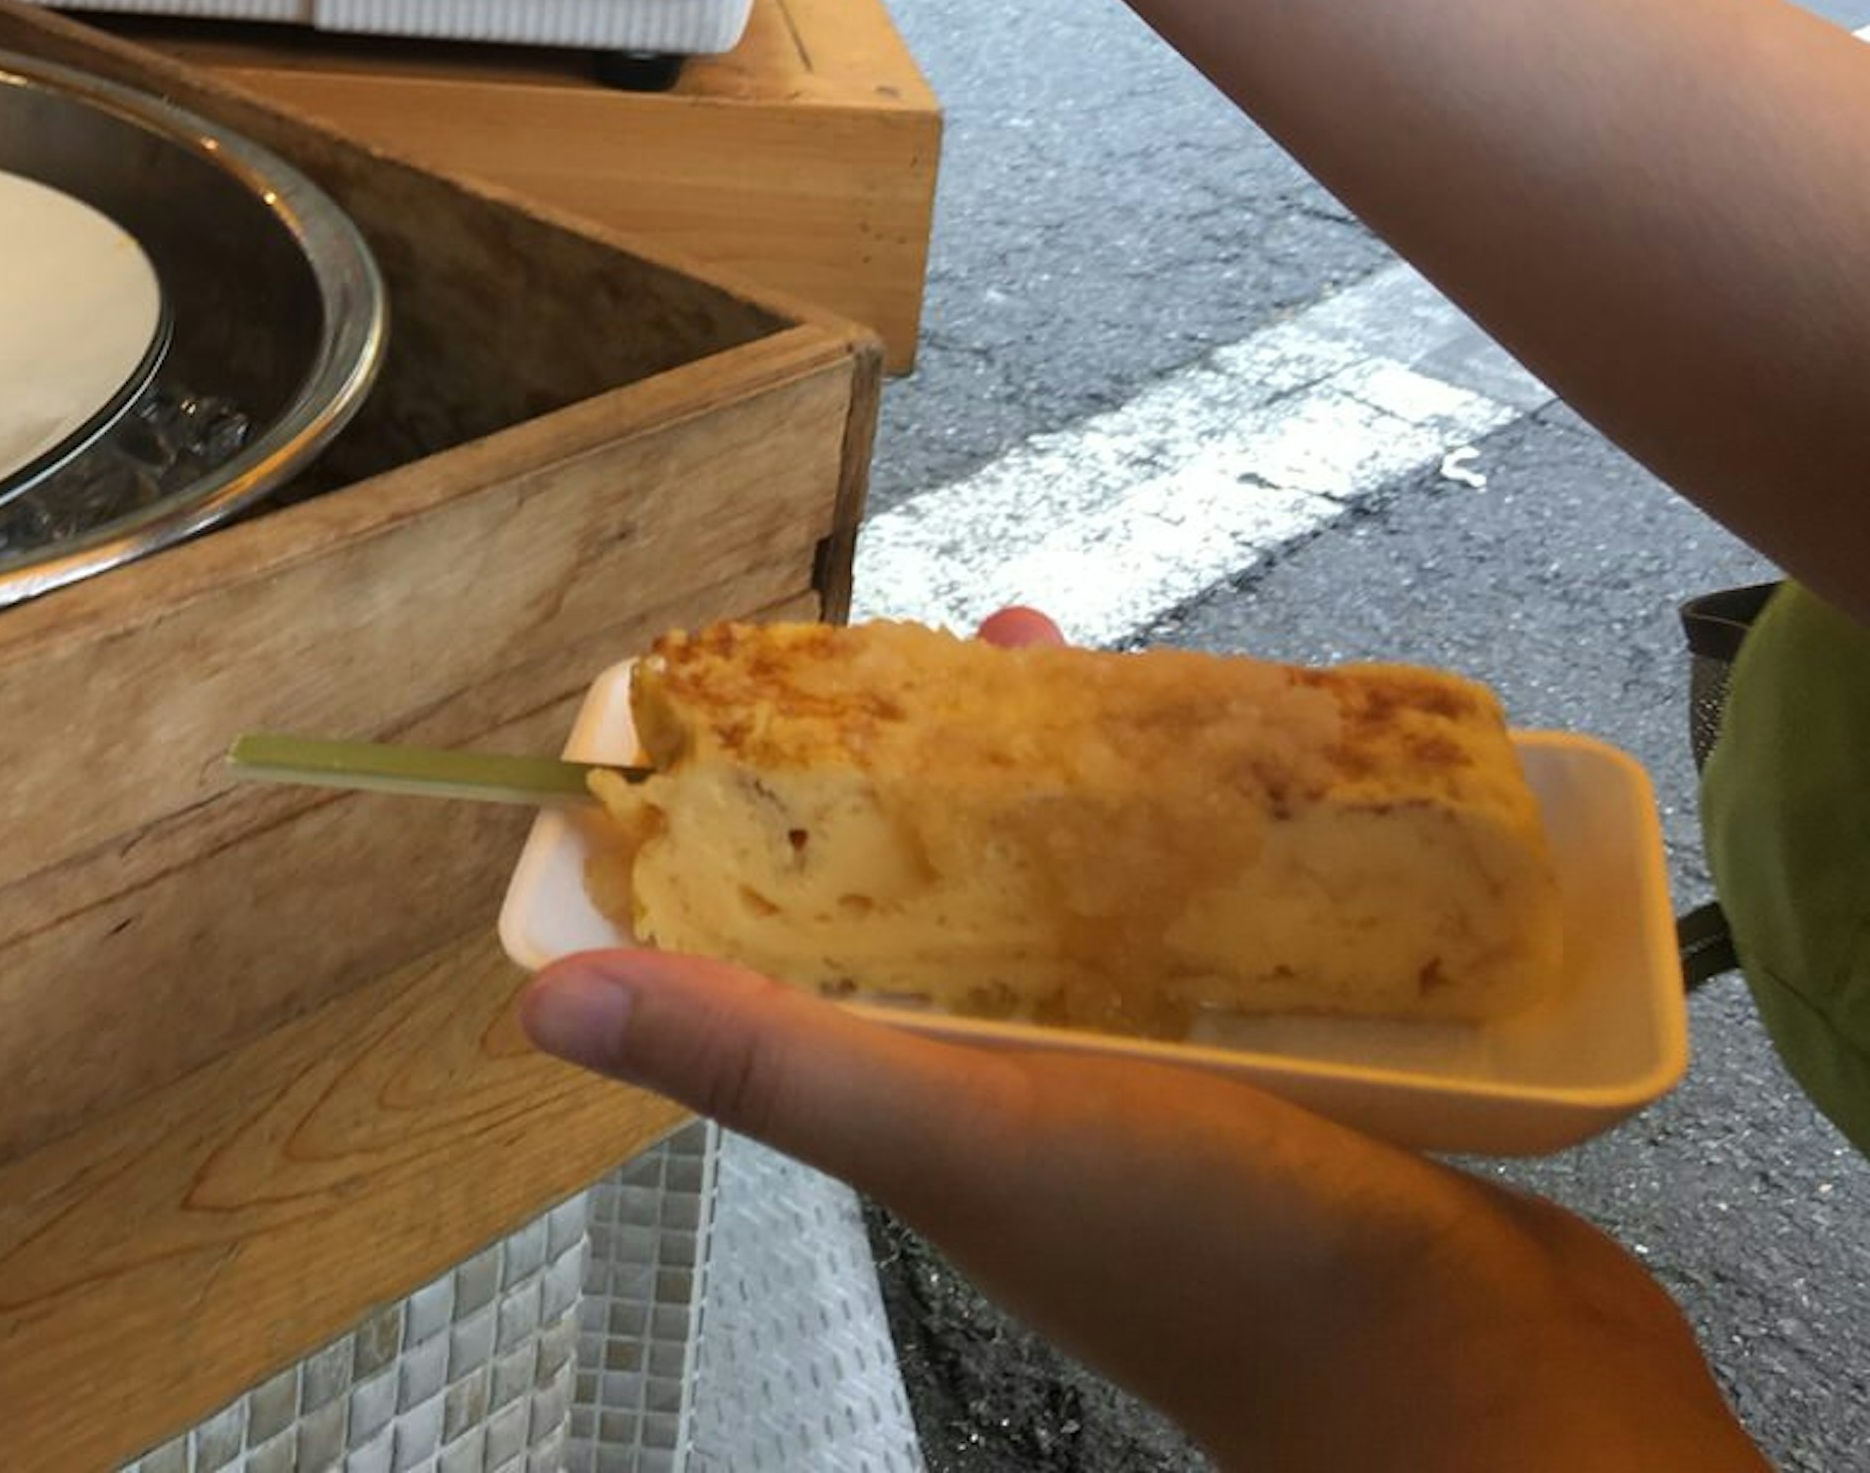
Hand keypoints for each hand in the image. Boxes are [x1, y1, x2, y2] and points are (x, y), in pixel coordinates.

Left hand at [518, 606, 1760, 1472]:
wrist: (1487, 1384)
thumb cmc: (1214, 1263)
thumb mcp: (962, 1132)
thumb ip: (768, 1055)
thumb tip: (540, 1007)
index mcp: (919, 1102)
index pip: (783, 941)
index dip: (745, 820)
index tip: (750, 693)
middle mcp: (1017, 1087)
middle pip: (931, 892)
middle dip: (929, 759)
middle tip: (972, 642)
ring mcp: (1153, 1082)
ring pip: (1075, 893)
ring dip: (1068, 779)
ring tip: (1083, 662)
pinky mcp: (1282, 1073)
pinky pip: (1208, 925)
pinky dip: (1203, 838)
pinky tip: (1244, 766)